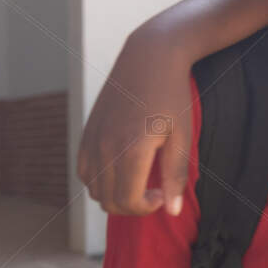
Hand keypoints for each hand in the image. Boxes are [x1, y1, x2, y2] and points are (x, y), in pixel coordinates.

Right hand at [76, 29, 191, 215]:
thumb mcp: (183, 136)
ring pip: (93, 189)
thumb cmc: (172, 95)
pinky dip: (99, 181)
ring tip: (139, 180)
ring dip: (115, 195)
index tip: (163, 194)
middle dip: (132, 206)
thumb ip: (176, 175)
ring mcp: (92, 139)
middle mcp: (105, 146)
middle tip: (155, 191)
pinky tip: (122, 169)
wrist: (150, 57)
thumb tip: (171, 211)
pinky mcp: (86, 131)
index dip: (147, 208)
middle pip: (108, 201)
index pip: (128, 201)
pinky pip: (84, 171)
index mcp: (131, 149)